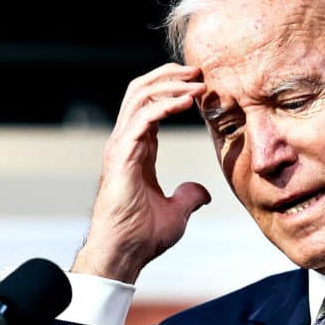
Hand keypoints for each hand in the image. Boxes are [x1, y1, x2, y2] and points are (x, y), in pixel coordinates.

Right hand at [71, 63, 210, 282]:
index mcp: (137, 150)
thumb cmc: (142, 236)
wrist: (124, 254)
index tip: (200, 86)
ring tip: (196, 80)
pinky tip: (188, 100)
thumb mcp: (176, 212)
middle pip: (141, 91)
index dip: (173, 90)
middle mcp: (126, 142)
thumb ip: (188, 197)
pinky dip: (165, 104)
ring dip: (169, 83)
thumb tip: (202, 192)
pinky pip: (143, 118)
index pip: (150, 106)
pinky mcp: (122, 155)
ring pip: (140, 96)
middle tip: (197, 71)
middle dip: (169, 76)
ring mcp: (121, 146)